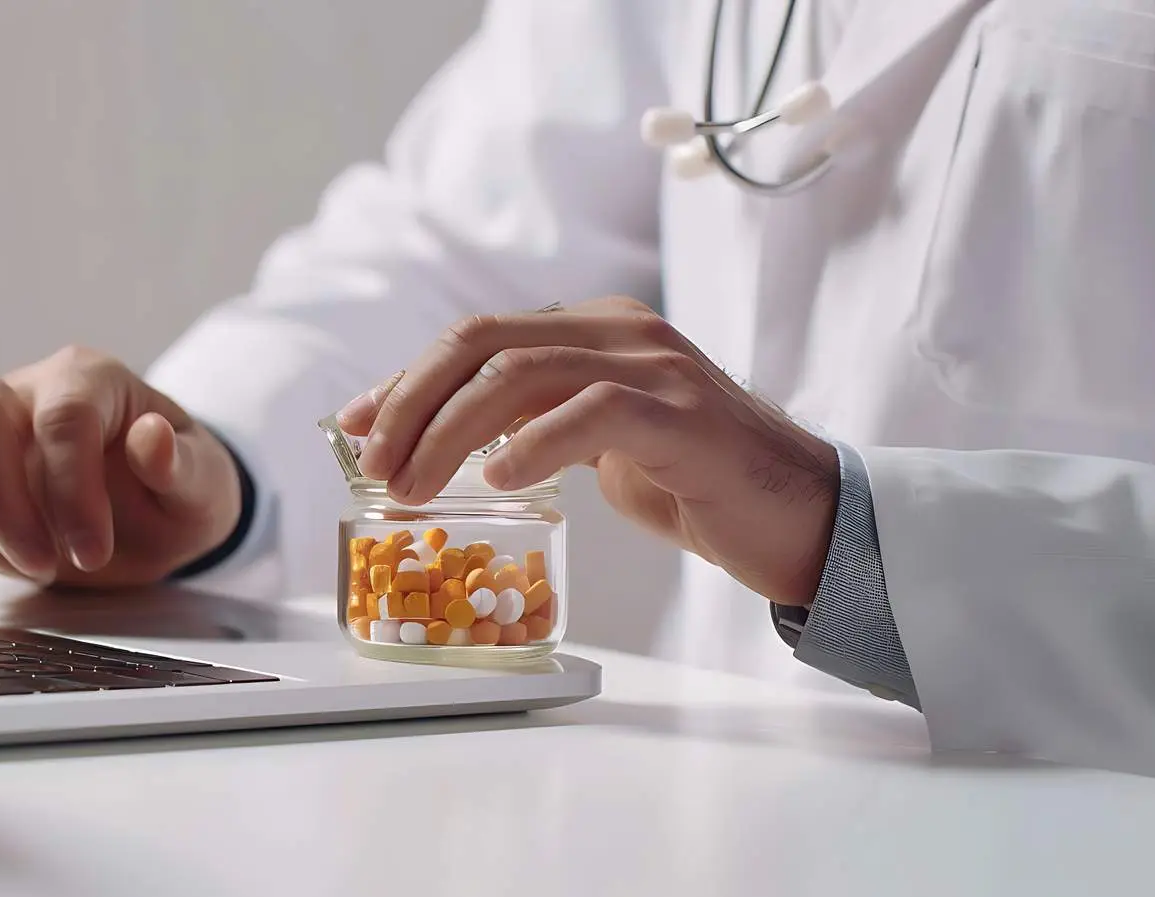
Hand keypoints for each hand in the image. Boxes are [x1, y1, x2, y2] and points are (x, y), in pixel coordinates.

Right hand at [0, 346, 242, 587]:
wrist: (158, 514)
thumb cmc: (179, 489)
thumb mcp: (205, 485)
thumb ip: (184, 465)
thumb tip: (152, 437)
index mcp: (87, 378)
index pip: (62, 418)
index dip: (72, 492)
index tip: (92, 552)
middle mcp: (23, 394)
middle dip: (0, 505)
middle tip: (43, 567)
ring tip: (38, 567)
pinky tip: (11, 565)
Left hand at [336, 297, 838, 605]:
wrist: (801, 514)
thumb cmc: (695, 482)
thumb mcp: (598, 443)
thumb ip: (537, 421)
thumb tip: (450, 439)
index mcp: (594, 329)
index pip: (476, 336)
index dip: (405, 380)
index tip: (353, 426)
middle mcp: (621, 330)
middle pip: (484, 340)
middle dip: (411, 401)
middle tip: (374, 464)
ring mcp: (656, 366)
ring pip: (523, 370)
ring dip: (449, 430)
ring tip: (412, 486)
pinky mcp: (685, 415)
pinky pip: (593, 412)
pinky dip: (535, 443)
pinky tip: (499, 477)